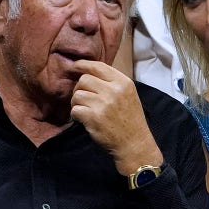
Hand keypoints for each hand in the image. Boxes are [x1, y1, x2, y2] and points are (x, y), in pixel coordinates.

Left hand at [70, 60, 162, 174]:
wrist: (134, 143)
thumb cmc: (130, 119)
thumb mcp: (127, 94)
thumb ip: (111, 82)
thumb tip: (88, 71)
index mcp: (123, 82)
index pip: (99, 66)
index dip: (83, 65)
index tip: (75, 66)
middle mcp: (114, 90)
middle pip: (85, 79)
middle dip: (79, 88)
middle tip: (84, 98)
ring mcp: (103, 104)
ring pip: (77, 94)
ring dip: (77, 102)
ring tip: (85, 110)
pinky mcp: (93, 117)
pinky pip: (75, 109)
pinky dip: (76, 115)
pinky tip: (83, 119)